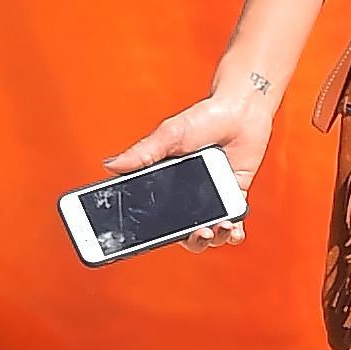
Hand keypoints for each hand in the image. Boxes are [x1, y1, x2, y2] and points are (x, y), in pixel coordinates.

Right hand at [102, 83, 273, 248]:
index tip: (147, 240)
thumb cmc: (203, 118)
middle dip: (189, 240)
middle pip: (181, 232)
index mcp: (166, 184)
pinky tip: (233, 231)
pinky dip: (233, 234)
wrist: (240, 109)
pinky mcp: (234, 198)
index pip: (152, 215)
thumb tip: (110, 165)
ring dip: (212, 239)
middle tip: (197, 234)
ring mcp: (212, 199)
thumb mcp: (169, 135)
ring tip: (218, 228)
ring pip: (207, 233)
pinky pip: (233, 225)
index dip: (147, 232)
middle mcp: (187, 197)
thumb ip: (142, 153)